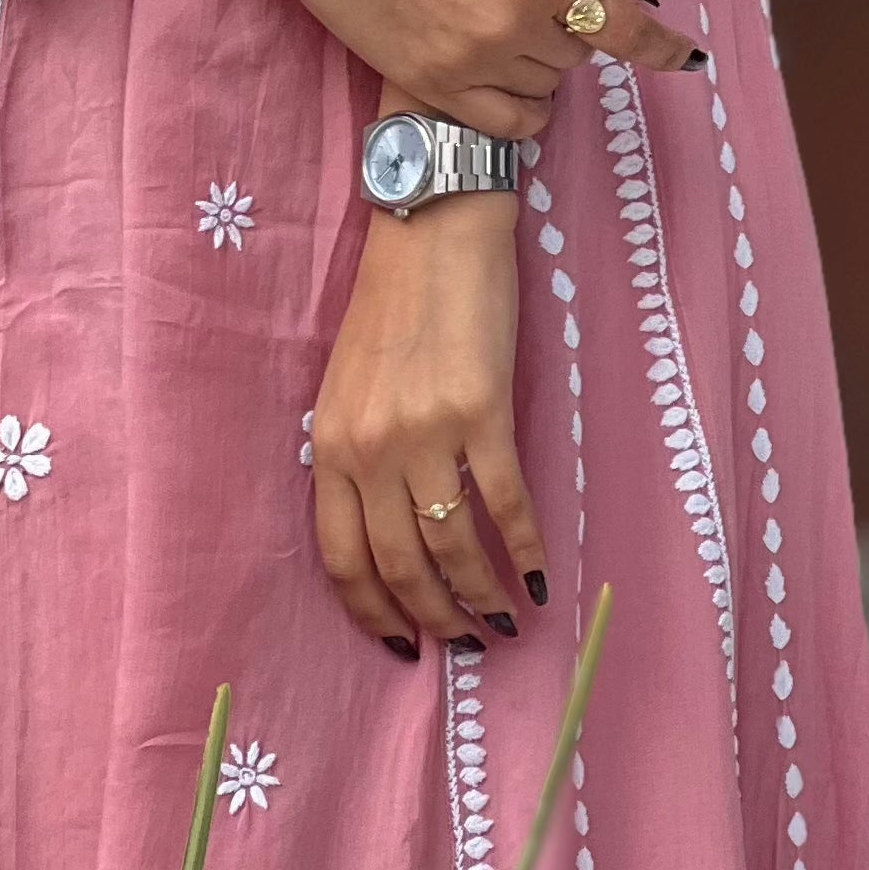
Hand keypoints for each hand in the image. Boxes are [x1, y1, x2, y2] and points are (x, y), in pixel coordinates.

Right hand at [75, 0, 703, 139]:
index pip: (623, 25)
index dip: (661, 46)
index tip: (684, 58)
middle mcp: (517, 23)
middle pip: (579, 55)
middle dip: (570, 31)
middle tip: (535, 3)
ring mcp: (476, 63)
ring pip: (547, 90)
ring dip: (541, 66)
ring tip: (506, 33)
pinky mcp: (437, 90)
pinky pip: (510, 125)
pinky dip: (521, 108)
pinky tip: (506, 80)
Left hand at [313, 186, 541, 649]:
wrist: (432, 225)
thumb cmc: (392, 301)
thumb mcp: (348, 383)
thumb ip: (356, 453)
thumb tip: (387, 530)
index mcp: (329, 442)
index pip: (341, 558)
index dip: (373, 614)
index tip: (402, 644)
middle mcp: (370, 446)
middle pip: (399, 566)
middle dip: (436, 619)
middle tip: (466, 642)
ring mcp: (425, 430)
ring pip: (453, 547)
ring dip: (482, 598)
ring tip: (504, 622)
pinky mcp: (482, 411)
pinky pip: (507, 504)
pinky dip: (525, 552)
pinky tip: (538, 579)